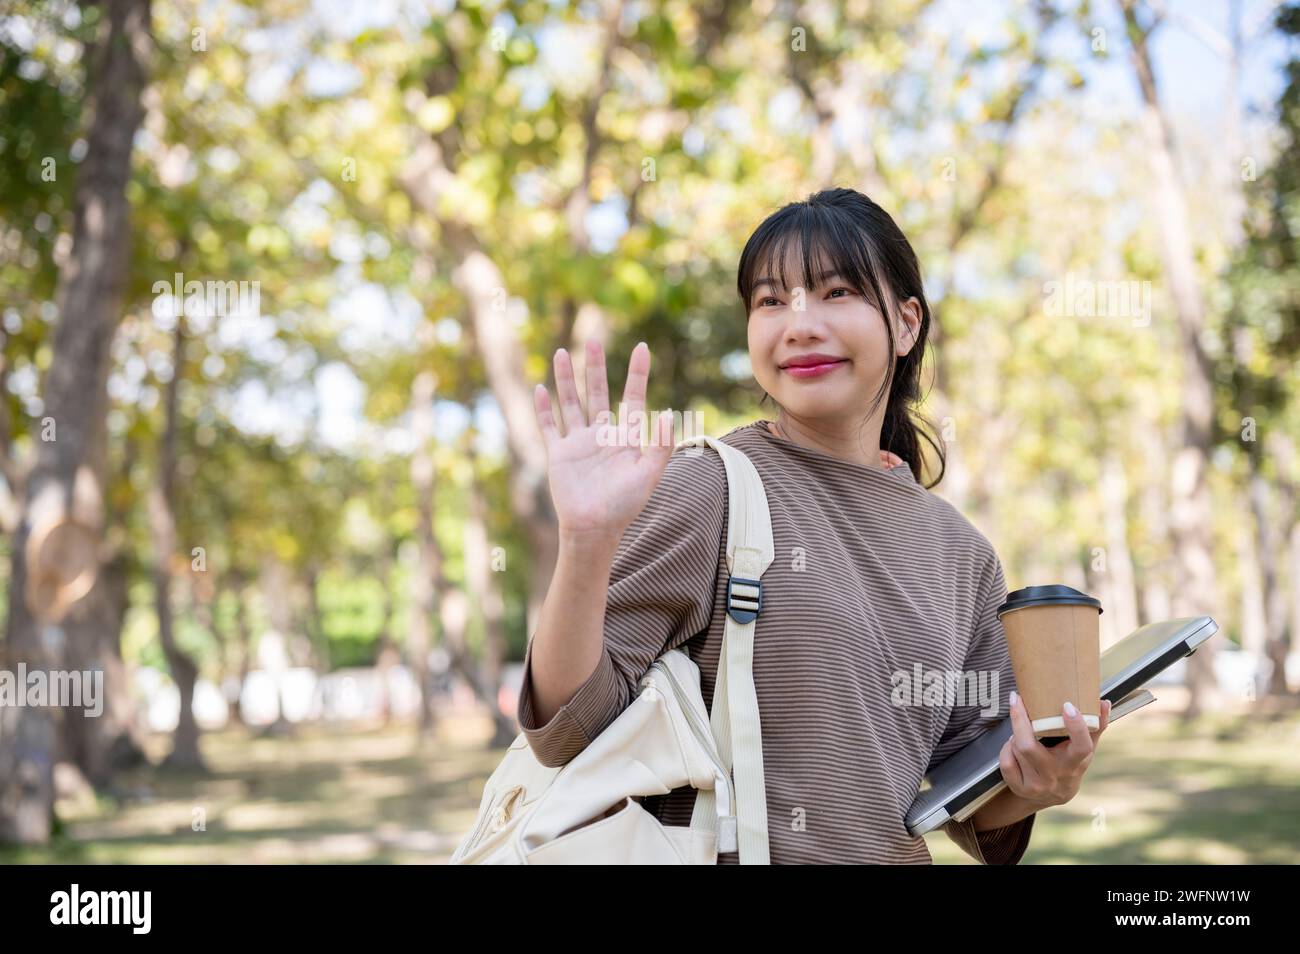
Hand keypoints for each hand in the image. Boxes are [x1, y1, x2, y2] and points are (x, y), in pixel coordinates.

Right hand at [533, 339, 675, 541]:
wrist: (594, 528)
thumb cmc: (625, 505)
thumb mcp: (650, 475)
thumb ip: (661, 446)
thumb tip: (670, 414)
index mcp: (626, 438)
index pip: (632, 398)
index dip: (637, 374)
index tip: (642, 348)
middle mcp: (601, 436)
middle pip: (597, 393)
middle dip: (595, 367)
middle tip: (593, 340)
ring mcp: (578, 443)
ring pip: (571, 402)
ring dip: (565, 379)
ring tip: (561, 352)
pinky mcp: (559, 454)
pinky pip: (549, 426)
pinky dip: (544, 408)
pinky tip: (540, 388)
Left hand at [998, 692, 1112, 808]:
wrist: (1054, 795)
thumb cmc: (1070, 763)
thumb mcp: (1085, 749)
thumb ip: (1095, 726)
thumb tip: (1104, 702)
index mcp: (1076, 762)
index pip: (1081, 746)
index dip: (1076, 727)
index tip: (1068, 705)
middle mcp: (1056, 775)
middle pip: (1029, 747)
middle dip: (1020, 720)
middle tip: (1017, 700)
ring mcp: (1037, 785)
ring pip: (1016, 750)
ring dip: (1015, 733)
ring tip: (1019, 724)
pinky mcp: (1020, 788)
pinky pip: (1006, 762)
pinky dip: (1006, 748)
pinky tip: (1013, 745)